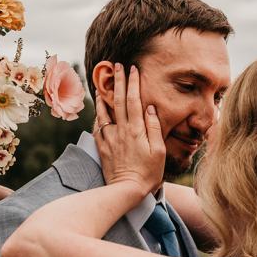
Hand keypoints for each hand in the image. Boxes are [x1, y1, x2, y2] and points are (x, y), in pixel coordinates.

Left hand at [94, 64, 165, 196]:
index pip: (134, 100)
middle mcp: (121, 130)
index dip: (133, 83)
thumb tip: (150, 107)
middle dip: (117, 81)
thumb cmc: (148, 172)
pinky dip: (97, 114)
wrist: (126, 190)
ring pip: (104, 111)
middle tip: (116, 66)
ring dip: (103, 95)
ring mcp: (109, 138)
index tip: (133, 69)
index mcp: (136, 129)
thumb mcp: (159, 150)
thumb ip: (154, 127)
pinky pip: (98, 126)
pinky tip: (97, 109)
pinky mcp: (102, 146)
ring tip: (101, 84)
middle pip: (118, 100)